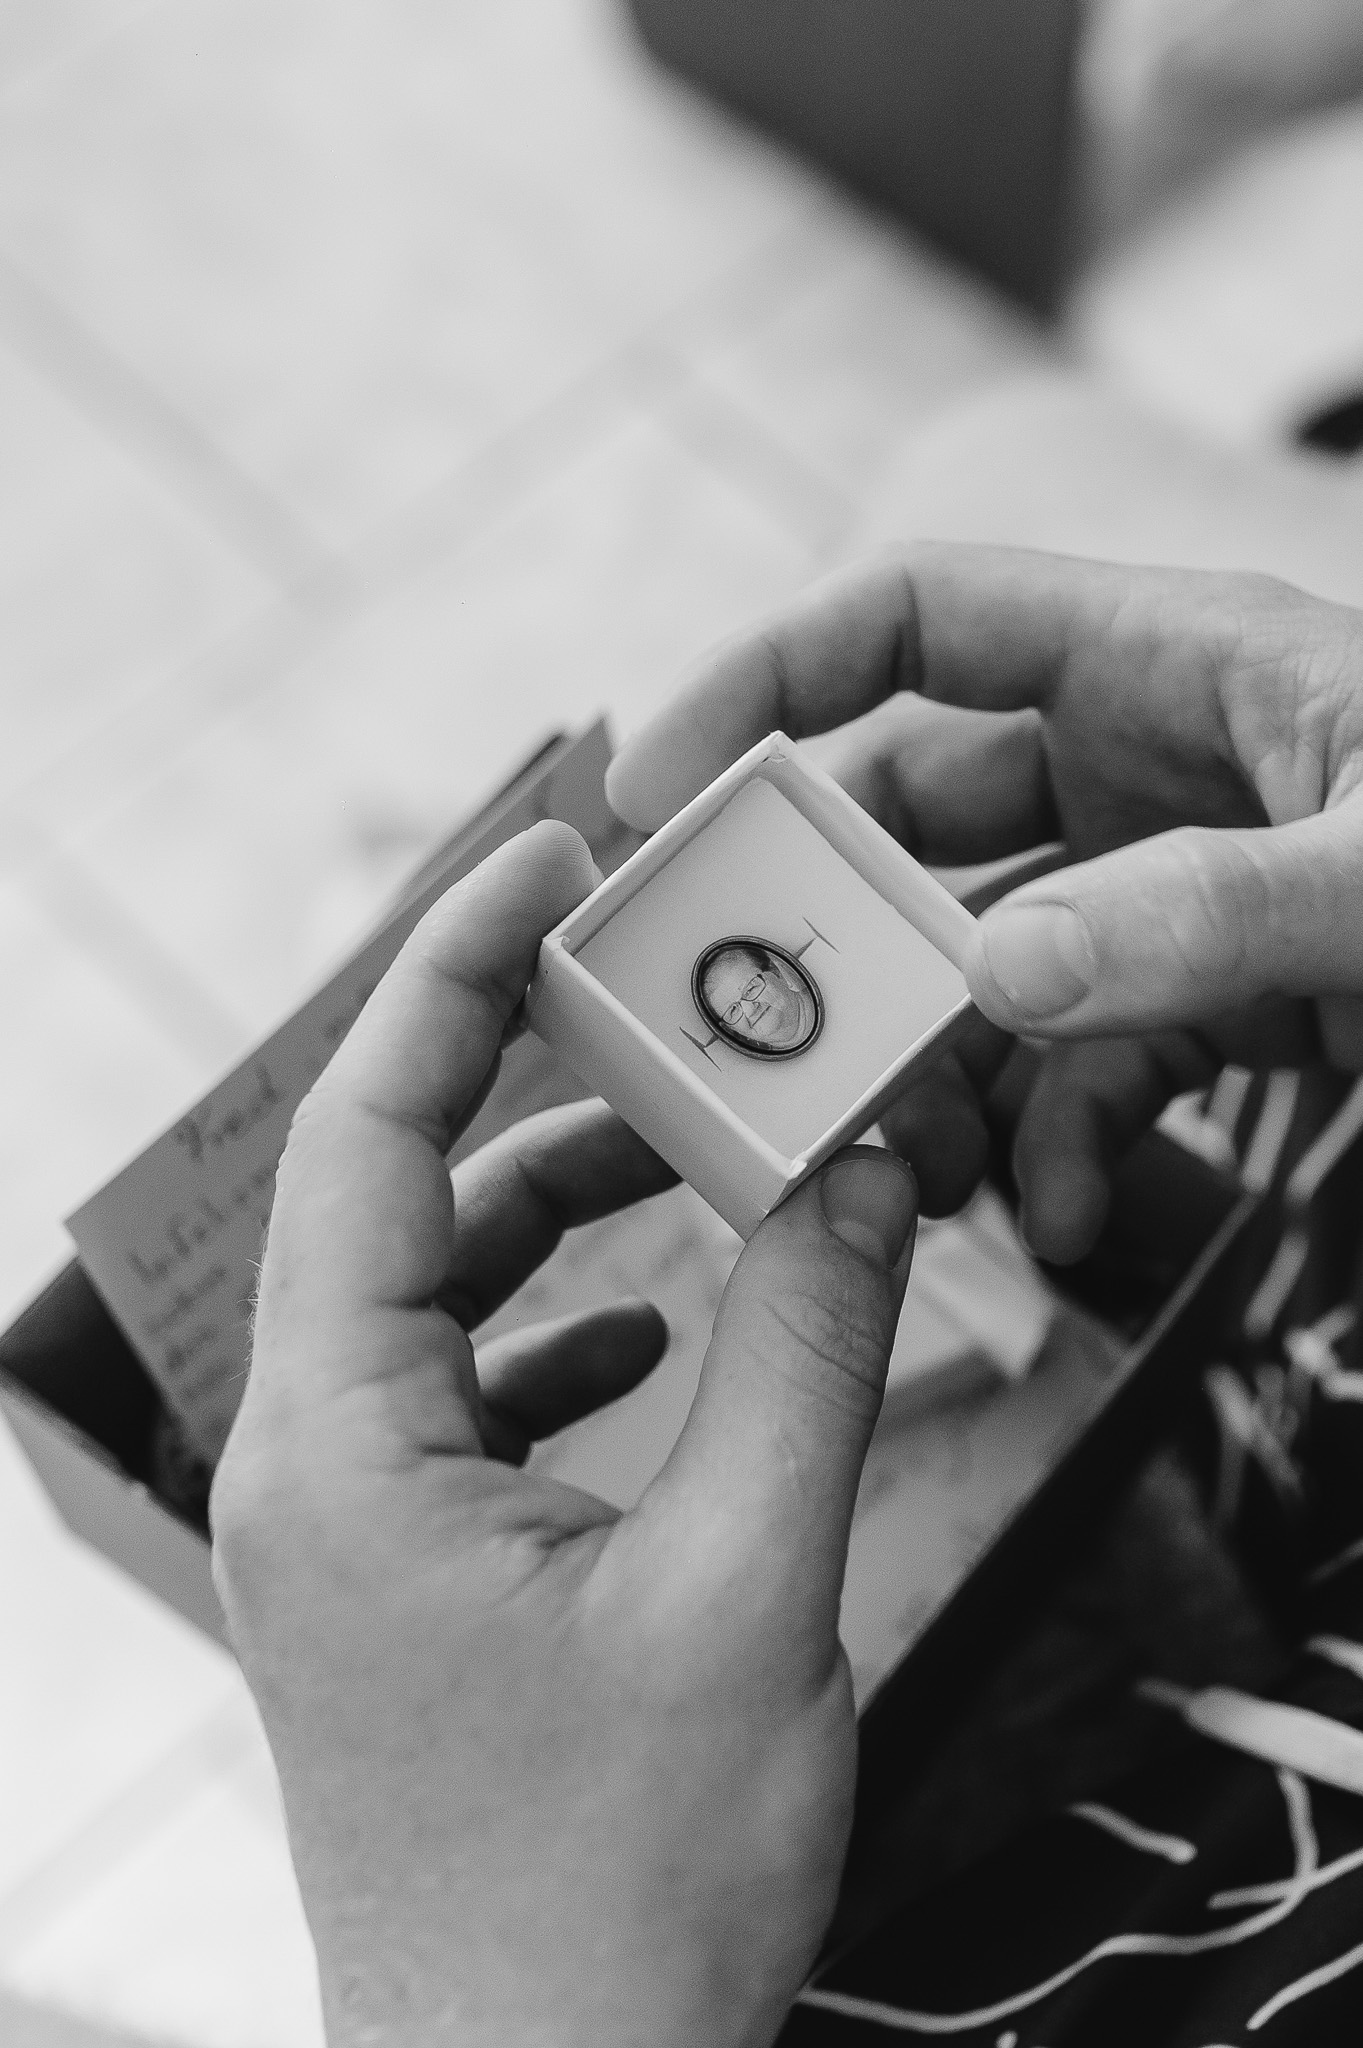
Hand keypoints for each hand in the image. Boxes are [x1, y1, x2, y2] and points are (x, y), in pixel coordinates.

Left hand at [211, 821, 917, 2047]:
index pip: (366, 1134)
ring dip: (553, 1203)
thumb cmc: (612, 1894)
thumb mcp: (747, 1591)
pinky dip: (551, 1323)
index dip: (449, 971)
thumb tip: (855, 1171)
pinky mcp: (402, 1572)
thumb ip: (808, 1353)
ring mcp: (347, 1523)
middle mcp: (309, 1466)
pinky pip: (456, 1385)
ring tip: (690, 1145)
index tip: (547, 858)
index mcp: (340, 1446)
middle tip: (654, 983)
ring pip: (429, 1288)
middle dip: (521, 1071)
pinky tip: (649, 1328)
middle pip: (391, 1191)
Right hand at [607, 545, 1362, 1258]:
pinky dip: (1054, 1138)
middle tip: (767, 1037)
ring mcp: (1170, 887)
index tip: (658, 785)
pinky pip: (1082, 1060)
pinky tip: (1061, 1214)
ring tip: (919, 1166)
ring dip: (938, 1066)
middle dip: (838, 925)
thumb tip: (1005, 977)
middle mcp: (1146, 763)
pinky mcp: (1214, 996)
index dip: (764, 675)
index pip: (912, 617)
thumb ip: (1212, 911)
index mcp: (1171, 661)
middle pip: (915, 814)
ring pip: (984, 963)